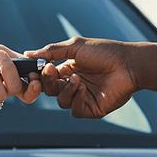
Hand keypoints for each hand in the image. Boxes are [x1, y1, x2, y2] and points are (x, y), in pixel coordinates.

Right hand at [26, 37, 156, 118]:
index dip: (40, 75)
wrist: (128, 64)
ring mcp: (83, 97)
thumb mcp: (75, 47)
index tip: (35, 70)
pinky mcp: (92, 108)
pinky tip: (83, 89)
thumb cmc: (105, 52)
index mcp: (68, 69)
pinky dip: (76, 100)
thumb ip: (51, 51)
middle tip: (50, 72)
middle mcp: (74, 84)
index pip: (47, 76)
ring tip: (77, 79)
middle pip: (50, 90)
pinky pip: (75, 110)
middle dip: (47, 82)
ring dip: (65, 90)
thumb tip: (28, 54)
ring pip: (61, 101)